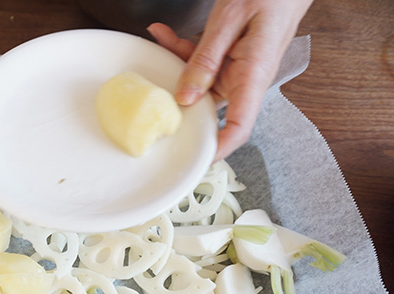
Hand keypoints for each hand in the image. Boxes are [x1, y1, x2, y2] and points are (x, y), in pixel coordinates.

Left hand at [147, 0, 312, 160]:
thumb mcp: (231, 18)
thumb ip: (206, 56)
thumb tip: (185, 96)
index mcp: (254, 74)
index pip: (239, 126)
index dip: (218, 148)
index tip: (196, 161)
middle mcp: (247, 77)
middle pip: (209, 106)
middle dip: (178, 100)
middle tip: (153, 88)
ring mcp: (239, 68)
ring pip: (200, 82)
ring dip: (177, 65)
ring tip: (161, 39)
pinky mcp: (232, 57)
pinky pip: (203, 62)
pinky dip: (183, 50)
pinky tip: (166, 35)